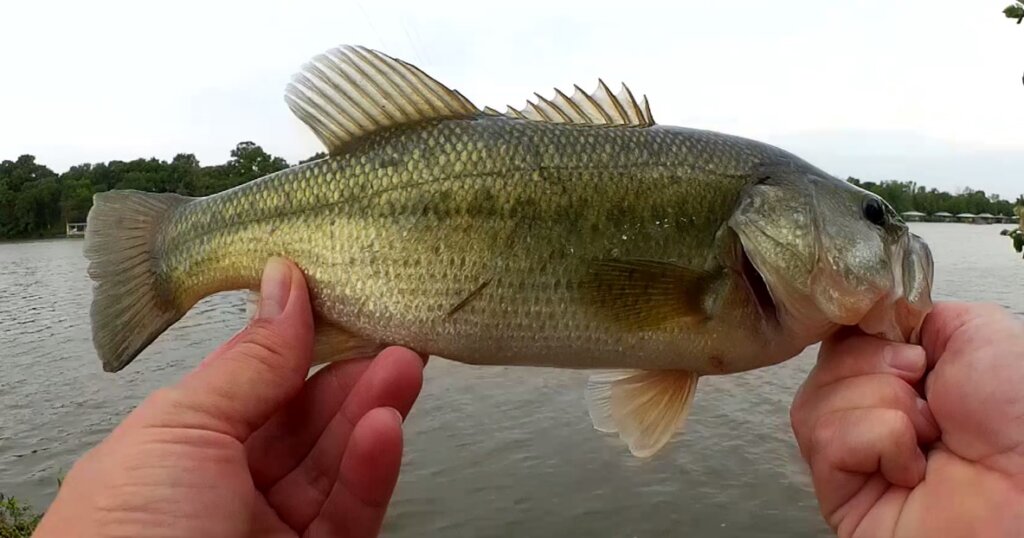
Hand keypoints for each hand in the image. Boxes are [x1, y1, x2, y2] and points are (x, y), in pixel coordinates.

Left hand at [35, 258, 424, 536]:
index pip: (251, 386)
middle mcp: (225, 492)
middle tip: (392, 329)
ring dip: (372, 412)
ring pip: (334, 464)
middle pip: (302, 423)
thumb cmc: (126, 537)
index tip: (339, 298)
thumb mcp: (181, 429)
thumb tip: (285, 285)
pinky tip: (387, 428)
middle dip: (348, 374)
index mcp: (176, 453)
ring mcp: (271, 535)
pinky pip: (350, 512)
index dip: (296, 342)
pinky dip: (372, 468)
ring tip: (407, 366)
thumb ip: (249, 361)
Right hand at [791, 302, 1023, 536]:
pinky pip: (825, 439)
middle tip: (929, 397)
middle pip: (825, 362)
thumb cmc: (1020, 420)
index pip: (844, 336)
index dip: (866, 334)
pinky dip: (877, 441)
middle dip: (878, 368)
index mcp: (903, 376)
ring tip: (927, 437)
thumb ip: (913, 312)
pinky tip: (910, 467)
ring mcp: (853, 455)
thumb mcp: (975, 331)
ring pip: (817, 398)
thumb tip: (868, 314)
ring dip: (883, 406)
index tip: (908, 348)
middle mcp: (873, 413)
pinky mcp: (838, 493)